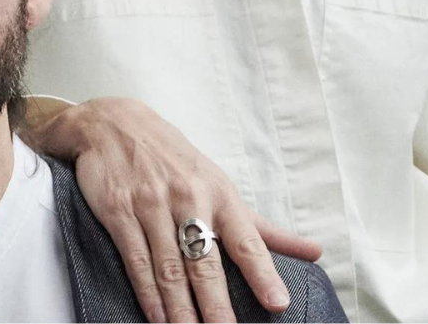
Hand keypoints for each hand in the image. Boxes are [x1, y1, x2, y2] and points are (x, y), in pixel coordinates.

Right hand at [27, 96, 320, 322]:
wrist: (114, 123)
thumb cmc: (174, 158)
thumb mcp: (219, 183)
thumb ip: (262, 226)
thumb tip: (313, 251)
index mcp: (218, 193)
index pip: (246, 238)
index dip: (262, 272)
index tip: (277, 303)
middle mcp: (187, 198)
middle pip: (204, 263)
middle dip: (216, 305)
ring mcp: (151, 205)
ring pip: (169, 269)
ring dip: (180, 310)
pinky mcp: (120, 211)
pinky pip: (136, 260)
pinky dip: (148, 294)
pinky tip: (157, 317)